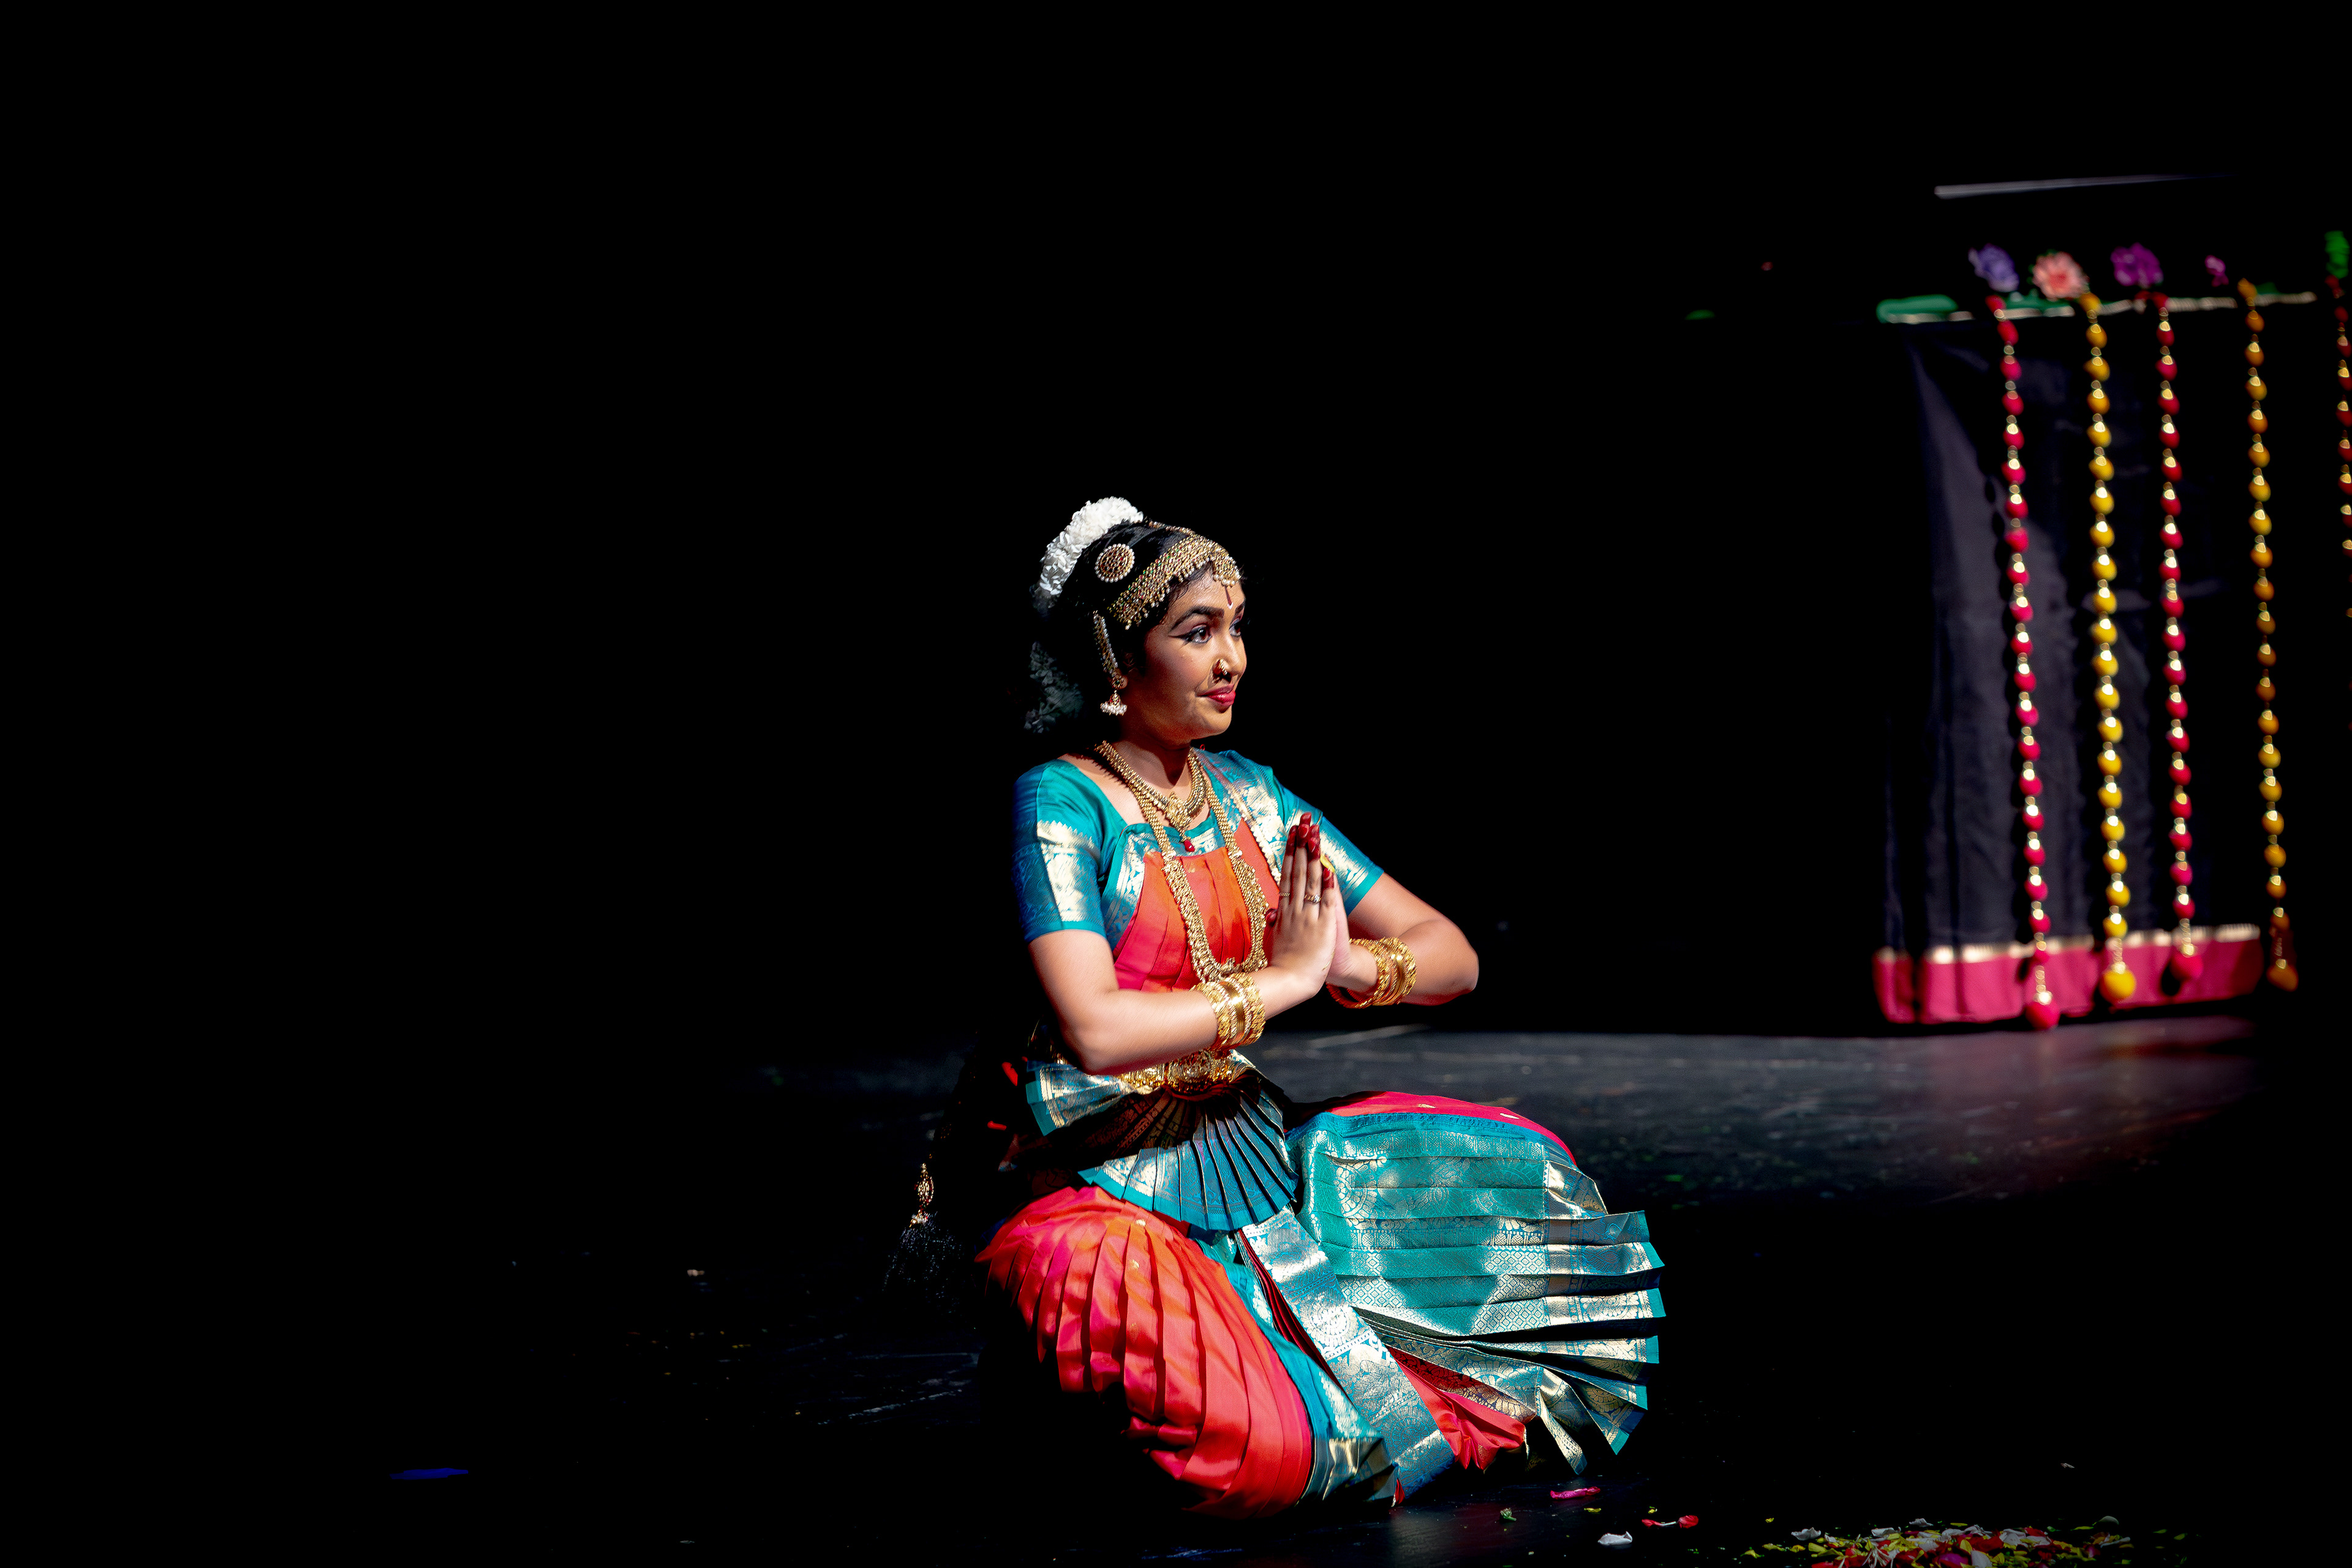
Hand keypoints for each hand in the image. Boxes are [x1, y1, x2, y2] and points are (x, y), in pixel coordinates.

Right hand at [1265, 813, 1342, 990]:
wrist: (1290, 983)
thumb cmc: (1284, 964)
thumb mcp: (1275, 939)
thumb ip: (1275, 922)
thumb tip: (1272, 911)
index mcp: (1284, 911)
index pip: (1287, 875)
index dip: (1290, 852)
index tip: (1292, 833)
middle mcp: (1294, 910)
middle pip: (1297, 871)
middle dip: (1300, 846)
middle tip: (1302, 822)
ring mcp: (1307, 917)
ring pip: (1309, 882)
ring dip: (1311, 857)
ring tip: (1313, 835)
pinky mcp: (1322, 927)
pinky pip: (1324, 902)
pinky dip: (1325, 886)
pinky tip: (1326, 867)